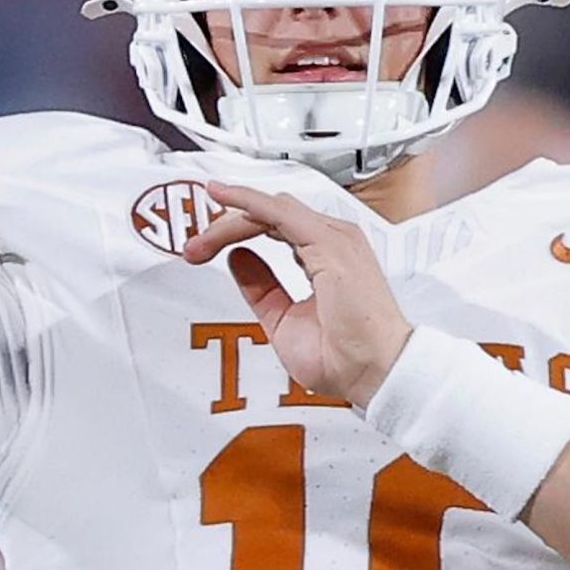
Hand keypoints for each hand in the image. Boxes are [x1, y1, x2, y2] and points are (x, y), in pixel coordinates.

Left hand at [181, 182, 413, 406]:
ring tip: (201, 240)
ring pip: (270, 210)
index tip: (204, 246)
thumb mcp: (284, 318)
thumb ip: (262, 287)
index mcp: (327, 256)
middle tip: (195, 248)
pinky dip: (247, 201)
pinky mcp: (329, 244)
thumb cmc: (346, 357)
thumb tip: (239, 261)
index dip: (236, 231)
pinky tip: (224, 197)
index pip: (275, 226)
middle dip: (226, 226)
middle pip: (269, 215)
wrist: (374, 372)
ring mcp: (333, 239)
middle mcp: (333, 241)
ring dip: (230, 220)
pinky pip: (279, 213)